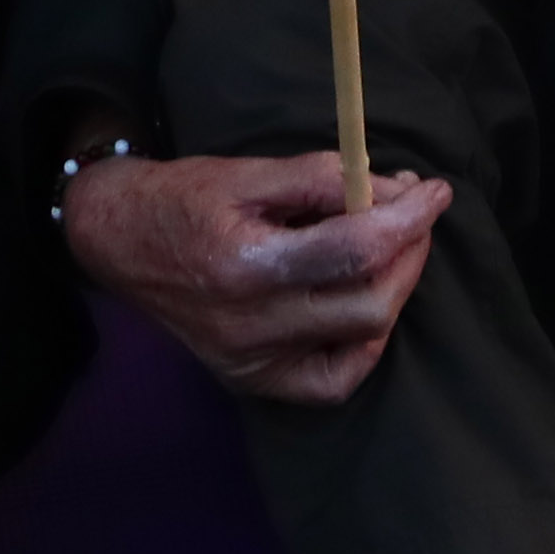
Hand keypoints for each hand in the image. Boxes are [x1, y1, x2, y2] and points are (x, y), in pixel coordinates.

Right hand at [61, 148, 447, 406]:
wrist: (119, 242)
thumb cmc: (183, 199)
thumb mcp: (247, 171)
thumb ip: (321, 179)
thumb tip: (392, 190)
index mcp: (245, 265)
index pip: (354, 249)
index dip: (408, 218)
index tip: (435, 190)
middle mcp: (249, 326)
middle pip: (367, 302)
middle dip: (409, 253)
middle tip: (413, 215)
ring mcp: (251, 363)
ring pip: (360, 341)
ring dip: (393, 289)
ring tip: (391, 248)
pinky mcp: (252, 380)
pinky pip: (331, 382)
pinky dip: (363, 344)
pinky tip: (364, 305)